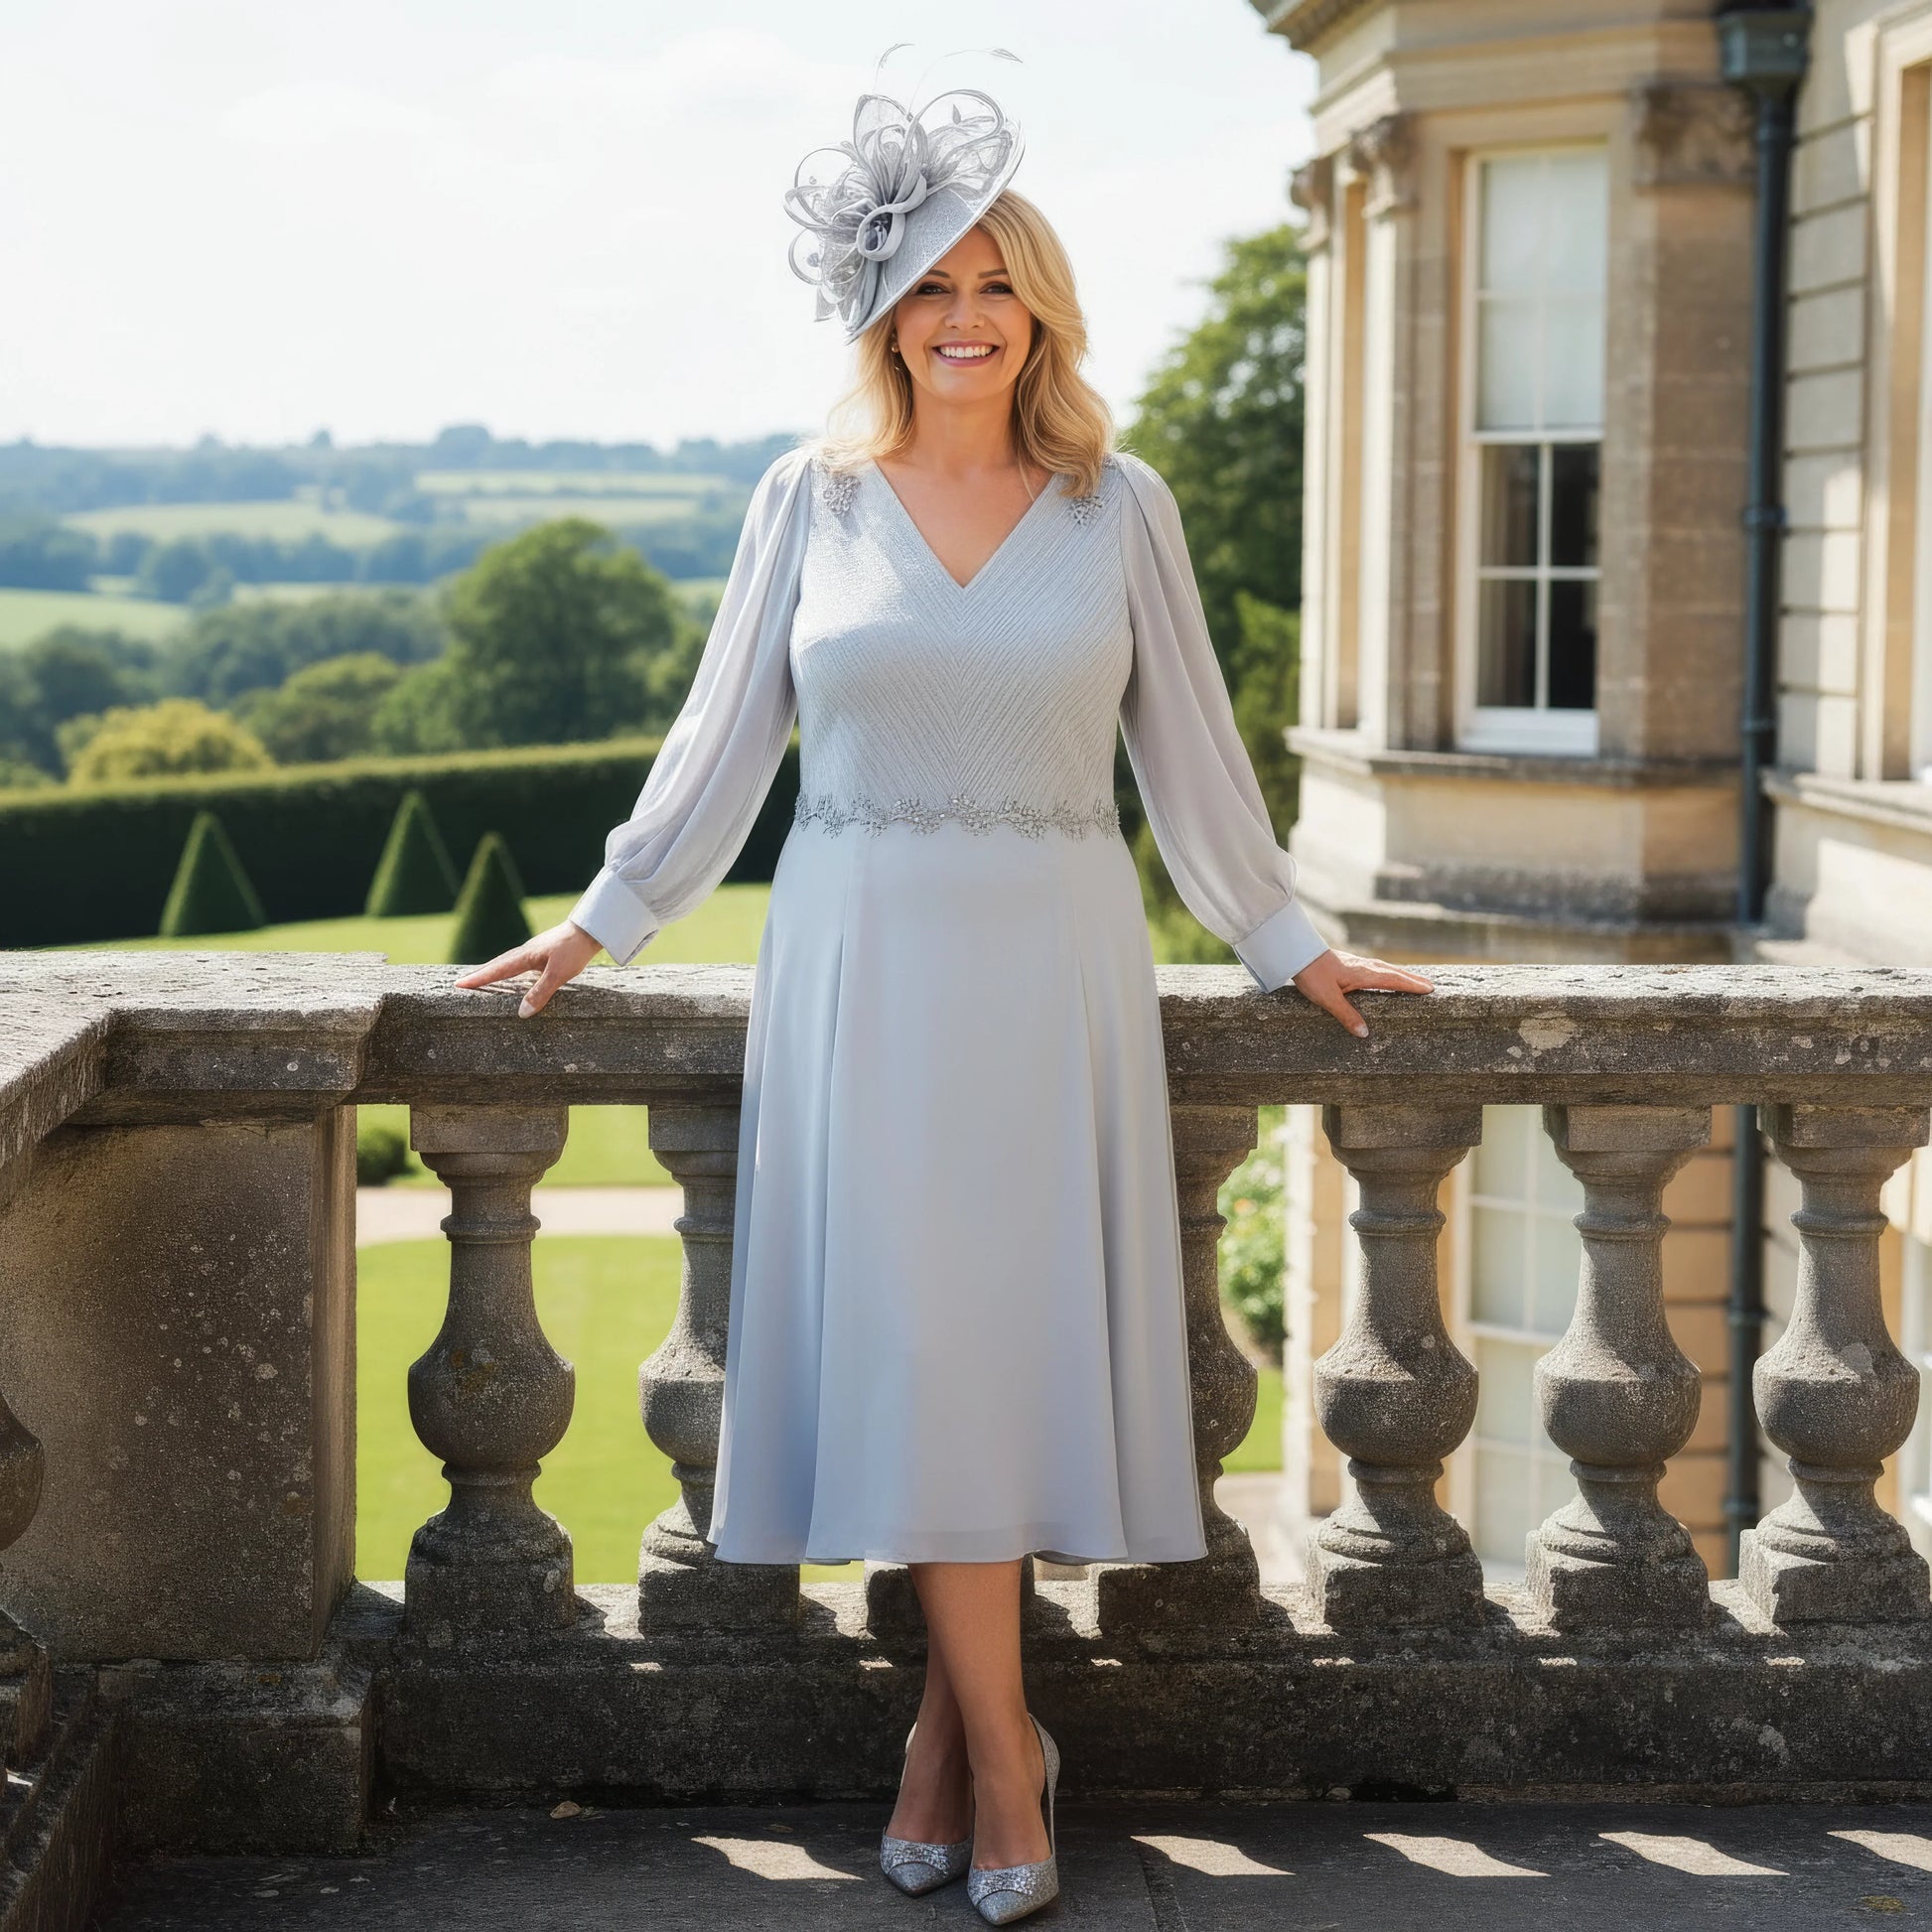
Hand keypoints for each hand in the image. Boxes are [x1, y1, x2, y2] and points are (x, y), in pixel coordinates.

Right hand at [453, 920, 605, 1017]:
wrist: (591, 929)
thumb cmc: (574, 950)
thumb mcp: (558, 974)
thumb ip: (540, 993)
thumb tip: (521, 1013)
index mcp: (525, 957)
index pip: (496, 970)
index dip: (478, 979)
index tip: (459, 985)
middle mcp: (526, 952)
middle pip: (498, 964)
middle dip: (480, 974)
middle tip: (462, 983)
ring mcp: (534, 951)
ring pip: (508, 962)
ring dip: (493, 970)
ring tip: (481, 979)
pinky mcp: (544, 952)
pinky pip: (519, 962)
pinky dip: (509, 968)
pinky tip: (514, 974)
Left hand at [1291, 947, 1433, 1039]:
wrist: (1297, 953)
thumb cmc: (1313, 975)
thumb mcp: (1328, 999)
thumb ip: (1347, 1015)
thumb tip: (1365, 1033)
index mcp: (1364, 974)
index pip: (1394, 980)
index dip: (1411, 985)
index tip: (1429, 989)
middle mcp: (1365, 967)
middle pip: (1394, 972)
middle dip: (1412, 979)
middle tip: (1430, 986)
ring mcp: (1358, 964)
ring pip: (1386, 969)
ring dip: (1401, 974)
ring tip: (1414, 981)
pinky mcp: (1350, 964)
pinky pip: (1376, 968)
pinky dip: (1388, 972)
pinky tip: (1385, 976)